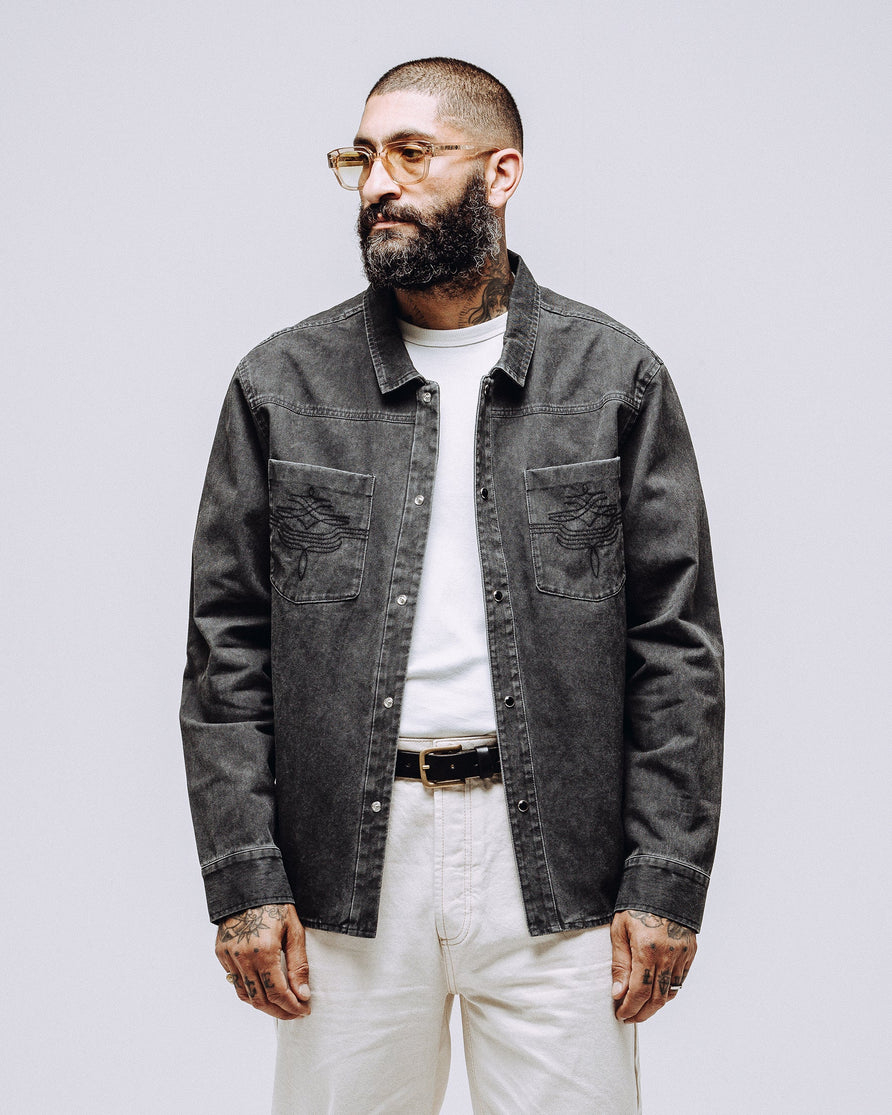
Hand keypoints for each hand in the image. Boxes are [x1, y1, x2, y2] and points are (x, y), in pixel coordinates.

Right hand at [216, 903, 310, 1019]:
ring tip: (281, 1006)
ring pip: (245, 995)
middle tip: (296, 1012)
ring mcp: (229, 957)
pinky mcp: (221, 954)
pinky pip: (235, 981)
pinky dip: (250, 991)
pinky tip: (263, 990)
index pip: (278, 992)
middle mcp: (243, 957)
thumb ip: (298, 964)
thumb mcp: (293, 931)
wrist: (247, 885)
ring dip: (264, 1005)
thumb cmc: (275, 906)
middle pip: (260, 1000)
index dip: (293, 1006)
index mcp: (264, 951)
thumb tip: (303, 994)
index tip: (305, 1009)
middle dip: (280, 1011)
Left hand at [611, 909, 695, 1023]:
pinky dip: (667, 991)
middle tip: (628, 1017)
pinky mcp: (690, 952)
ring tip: (640, 1009)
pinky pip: (680, 980)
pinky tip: (656, 994)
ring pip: (670, 992)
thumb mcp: (619, 930)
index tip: (620, 1014)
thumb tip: (618, 993)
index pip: (639, 991)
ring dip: (655, 1006)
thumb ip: (620, 963)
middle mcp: (668, 954)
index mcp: (647, 948)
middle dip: (641, 1013)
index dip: (629, 1007)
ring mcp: (683, 954)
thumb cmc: (636, 905)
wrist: (664, 884)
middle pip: (657, 998)